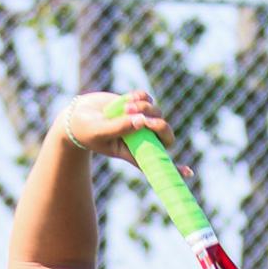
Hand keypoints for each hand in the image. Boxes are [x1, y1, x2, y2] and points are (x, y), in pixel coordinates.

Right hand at [63, 89, 191, 173]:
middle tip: (146, 120)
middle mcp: (141, 137)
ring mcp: (140, 120)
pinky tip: (126, 99)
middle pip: (165, 133)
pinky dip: (139, 96)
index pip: (157, 163)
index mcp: (134, 152)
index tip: (189, 172)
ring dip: (143, 107)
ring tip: (124, 108)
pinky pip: (147, 97)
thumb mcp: (101, 131)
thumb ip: (120, 127)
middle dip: (159, 125)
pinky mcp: (136, 104)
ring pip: (156, 112)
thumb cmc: (86, 131)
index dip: (174, 168)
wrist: (78, 116)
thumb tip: (142, 120)